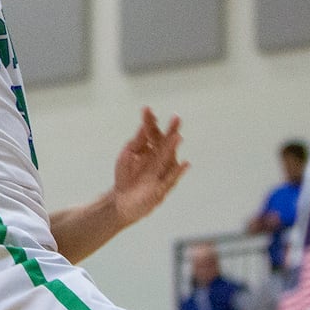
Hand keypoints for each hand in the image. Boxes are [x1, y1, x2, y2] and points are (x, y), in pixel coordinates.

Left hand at [108, 107, 188, 226]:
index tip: (146, 110)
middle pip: (165, 143)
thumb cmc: (126, 176)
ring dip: (173, 148)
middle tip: (176, 117)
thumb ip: (136, 143)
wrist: (123, 200)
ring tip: (178, 136)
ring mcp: (162, 173)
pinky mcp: (161, 187)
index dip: (150, 122)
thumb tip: (143, 126)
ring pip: (169, 158)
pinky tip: (186, 163)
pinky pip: (171, 179)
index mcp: (150, 150)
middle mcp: (159, 159)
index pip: (152, 133)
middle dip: (170, 130)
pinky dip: (178, 171)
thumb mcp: (127, 156)